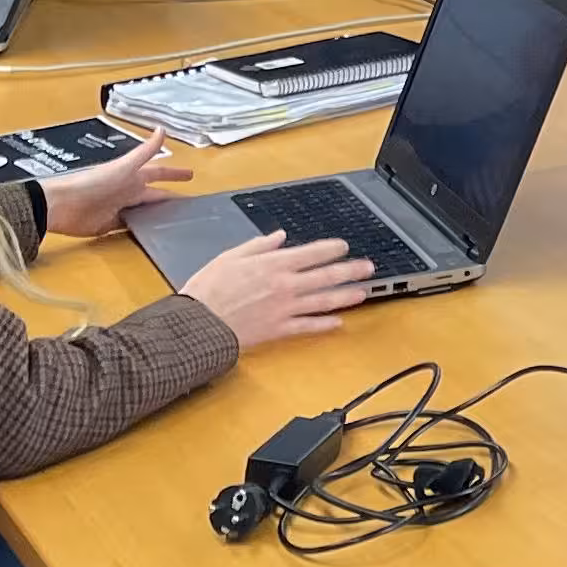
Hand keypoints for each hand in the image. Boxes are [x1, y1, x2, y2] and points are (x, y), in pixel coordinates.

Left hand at [39, 126, 188, 239]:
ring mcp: (119, 209)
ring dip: (158, 214)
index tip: (191, 176)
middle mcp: (128, 191)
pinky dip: (142, 228)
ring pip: (145, 211)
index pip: (159, 173)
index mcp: (132, 176)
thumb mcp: (123, 166)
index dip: (174, 174)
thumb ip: (144, 151)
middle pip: (154, 194)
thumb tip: (162, 128)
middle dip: (170, 196)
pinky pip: (131, 226)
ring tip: (176, 221)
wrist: (64, 205)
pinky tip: (152, 232)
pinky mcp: (110, 225)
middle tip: (189, 202)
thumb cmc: (94, 182)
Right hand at [179, 232, 371, 347]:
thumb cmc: (209, 290)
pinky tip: (338, 323)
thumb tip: (278, 236)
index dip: (331, 249)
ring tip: (362, 292)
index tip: (344, 247)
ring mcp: (284, 308)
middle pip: (325, 276)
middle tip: (368, 268)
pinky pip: (307, 326)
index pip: (312, 253)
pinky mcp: (279, 329)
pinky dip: (324, 325)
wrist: (198, 324)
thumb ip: (258, 245)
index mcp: (273, 264)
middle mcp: (285, 285)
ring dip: (345, 296)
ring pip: (323, 301)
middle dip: (350, 271)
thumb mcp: (230, 256)